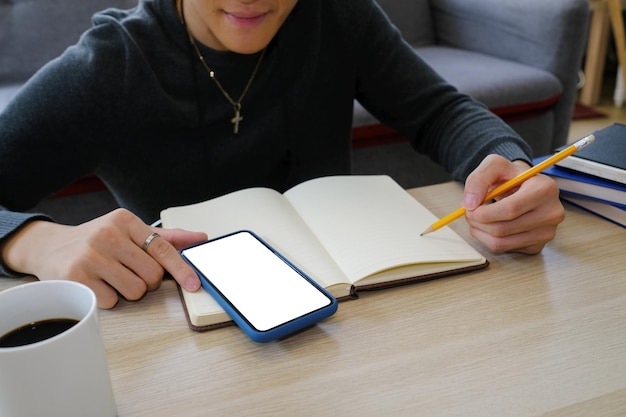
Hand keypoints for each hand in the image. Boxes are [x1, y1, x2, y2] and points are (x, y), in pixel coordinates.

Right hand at [1, 208, 206, 307]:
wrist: (49, 247)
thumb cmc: (97, 240)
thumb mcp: (129, 231)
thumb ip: (166, 237)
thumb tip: (201, 238)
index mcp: (125, 220)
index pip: (162, 248)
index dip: (181, 268)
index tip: (194, 283)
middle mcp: (107, 234)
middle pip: (152, 274)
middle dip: (149, 281)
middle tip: (132, 272)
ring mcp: (90, 256)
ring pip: (135, 290)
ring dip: (129, 291)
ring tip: (113, 277)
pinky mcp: (76, 277)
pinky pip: (112, 301)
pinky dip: (110, 298)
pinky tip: (98, 284)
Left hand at [462, 155, 564, 253]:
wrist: (524, 187)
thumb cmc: (511, 176)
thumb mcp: (494, 166)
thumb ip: (479, 179)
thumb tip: (470, 204)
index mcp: (545, 189)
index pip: (510, 209)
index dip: (484, 213)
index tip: (470, 209)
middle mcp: (551, 212)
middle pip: (503, 228)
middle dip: (478, 222)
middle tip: (470, 213)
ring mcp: (547, 232)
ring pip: (501, 243)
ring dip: (481, 232)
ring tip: (478, 219)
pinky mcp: (538, 246)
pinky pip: (505, 249)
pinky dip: (490, 239)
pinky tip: (492, 225)